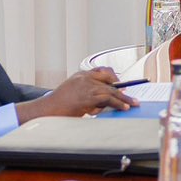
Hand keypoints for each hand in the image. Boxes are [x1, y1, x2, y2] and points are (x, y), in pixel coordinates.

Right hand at [21, 69, 136, 120]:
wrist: (46, 109)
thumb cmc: (58, 105)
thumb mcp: (74, 95)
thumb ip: (88, 95)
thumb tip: (104, 103)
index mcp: (81, 75)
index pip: (102, 72)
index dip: (114, 79)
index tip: (121, 85)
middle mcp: (84, 77)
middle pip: (109, 80)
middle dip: (122, 89)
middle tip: (132, 97)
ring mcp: (86, 85)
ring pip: (110, 90)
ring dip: (124, 98)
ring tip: (133, 104)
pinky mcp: (87, 96)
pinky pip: (107, 98)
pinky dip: (118, 103)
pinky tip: (123, 107)